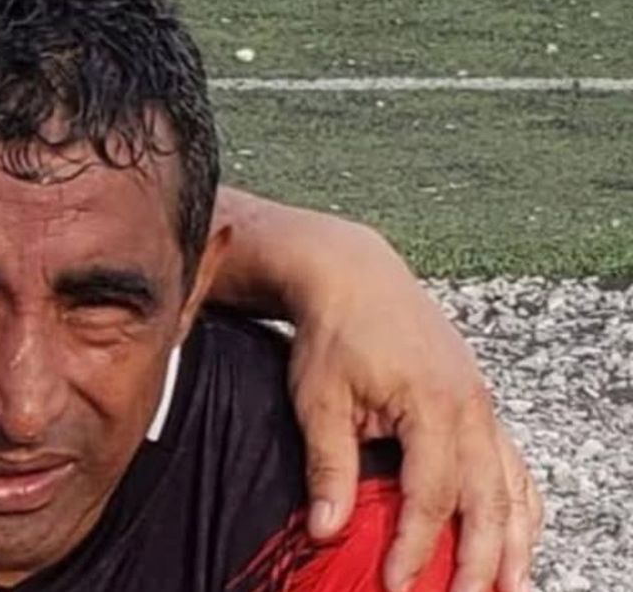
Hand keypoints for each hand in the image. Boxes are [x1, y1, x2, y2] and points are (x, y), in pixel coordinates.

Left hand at [287, 230, 542, 591]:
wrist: (353, 276)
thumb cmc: (334, 334)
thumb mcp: (320, 401)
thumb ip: (328, 468)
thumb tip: (327, 531)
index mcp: (433, 406)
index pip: (432, 496)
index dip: (417, 547)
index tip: (398, 585)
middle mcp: (471, 408)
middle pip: (488, 500)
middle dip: (479, 561)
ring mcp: (482, 404)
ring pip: (512, 486)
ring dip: (512, 541)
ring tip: (509, 587)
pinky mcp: (478, 402)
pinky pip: (512, 463)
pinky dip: (518, 505)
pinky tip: (514, 537)